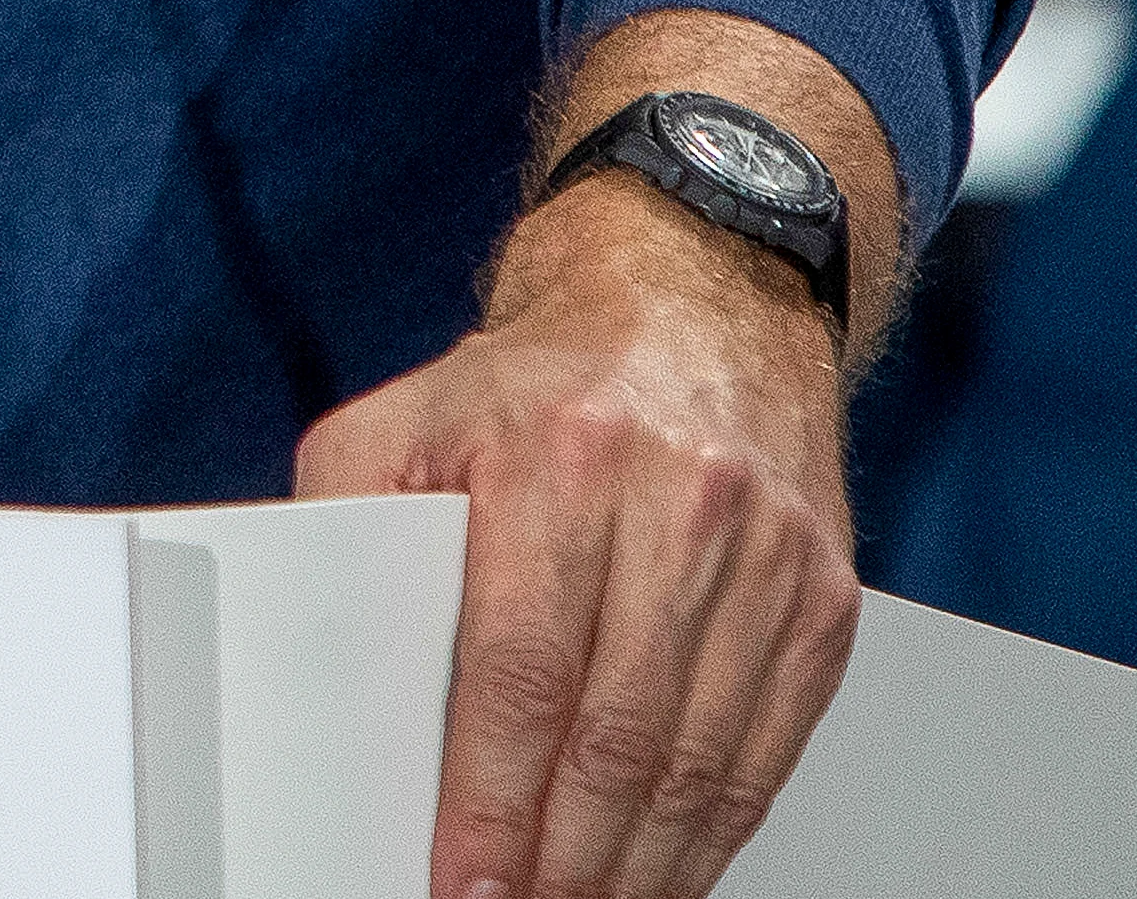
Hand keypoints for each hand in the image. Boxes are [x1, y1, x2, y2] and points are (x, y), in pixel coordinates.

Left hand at [302, 175, 860, 898]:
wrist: (702, 294)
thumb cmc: (546, 374)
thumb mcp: (408, 416)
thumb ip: (345, 521)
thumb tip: (313, 649)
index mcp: (562, 458)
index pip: (522, 671)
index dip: (494, 798)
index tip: (465, 878)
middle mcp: (681, 503)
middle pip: (619, 737)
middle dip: (563, 858)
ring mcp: (768, 556)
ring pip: (702, 762)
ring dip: (639, 866)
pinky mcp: (823, 597)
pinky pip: (768, 748)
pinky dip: (714, 828)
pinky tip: (663, 867)